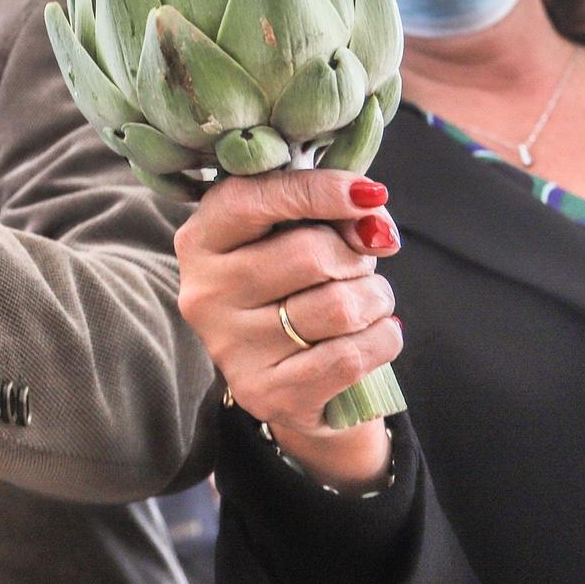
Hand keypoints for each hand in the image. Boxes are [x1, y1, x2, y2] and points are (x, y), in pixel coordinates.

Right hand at [175, 170, 403, 488]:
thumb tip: (373, 225)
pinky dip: (383, 338)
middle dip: (356, 257)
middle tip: (358, 265)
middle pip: (310, 254)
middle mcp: (204, 293)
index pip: (251, 200)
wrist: (285, 375)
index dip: (317, 190)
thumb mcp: (295, 235)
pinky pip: (351, 356)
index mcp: (201, 241)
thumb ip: (327, 215)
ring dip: (376, 298)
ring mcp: (230, 348)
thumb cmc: (293, 286)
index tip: (368, 194)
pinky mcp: (265, 393)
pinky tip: (372, 334)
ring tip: (366, 301)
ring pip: (339, 306)